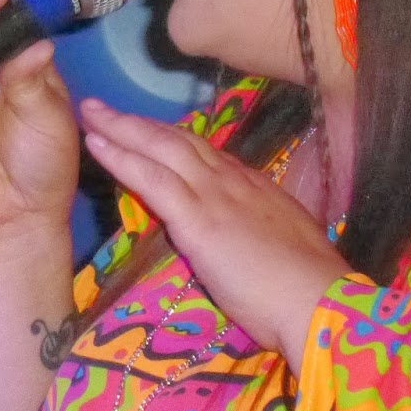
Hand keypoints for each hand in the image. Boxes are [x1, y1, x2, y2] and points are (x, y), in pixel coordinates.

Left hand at [78, 97, 351, 361]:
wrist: (319, 301)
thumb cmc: (307, 289)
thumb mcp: (285, 247)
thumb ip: (260, 234)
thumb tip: (249, 236)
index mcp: (255, 188)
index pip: (206, 156)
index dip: (171, 141)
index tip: (148, 132)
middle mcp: (234, 181)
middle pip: (179, 140)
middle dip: (140, 123)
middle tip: (105, 108)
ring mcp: (214, 195)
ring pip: (161, 148)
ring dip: (122, 128)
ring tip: (91, 113)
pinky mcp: (197, 218)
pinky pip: (152, 179)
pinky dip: (121, 158)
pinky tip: (96, 146)